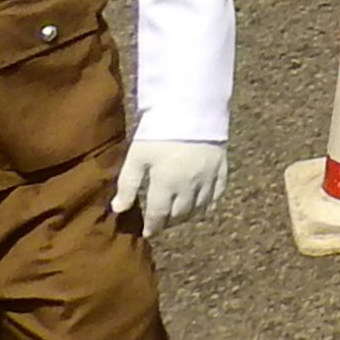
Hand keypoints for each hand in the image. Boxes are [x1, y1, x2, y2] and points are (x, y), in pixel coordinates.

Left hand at [110, 139, 226, 236]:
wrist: (191, 106)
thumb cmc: (158, 131)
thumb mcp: (137, 155)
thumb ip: (127, 184)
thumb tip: (118, 210)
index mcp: (166, 184)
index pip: (159, 215)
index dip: (152, 226)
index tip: (148, 232)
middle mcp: (189, 186)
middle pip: (180, 214)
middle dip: (169, 222)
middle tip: (161, 223)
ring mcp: (208, 178)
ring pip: (200, 208)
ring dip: (188, 216)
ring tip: (178, 216)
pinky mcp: (221, 168)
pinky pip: (218, 194)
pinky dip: (209, 204)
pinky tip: (202, 206)